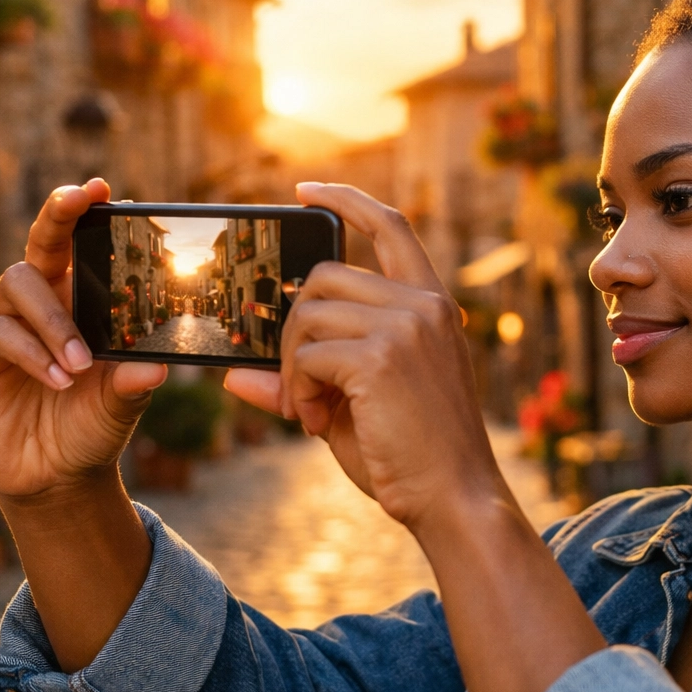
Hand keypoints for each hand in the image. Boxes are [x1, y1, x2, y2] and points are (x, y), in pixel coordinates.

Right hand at [0, 180, 166, 501]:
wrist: (57, 475)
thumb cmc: (93, 425)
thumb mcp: (123, 402)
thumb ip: (136, 381)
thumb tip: (156, 365)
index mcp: (78, 299)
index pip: (80, 247)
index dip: (87, 214)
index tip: (106, 190)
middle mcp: (38, 301)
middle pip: (41, 243)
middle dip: (57, 216)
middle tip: (77, 197)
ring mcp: (2, 321)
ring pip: (19, 285)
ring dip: (54, 321)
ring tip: (80, 364)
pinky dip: (32, 354)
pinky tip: (58, 380)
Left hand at [224, 183, 512, 530]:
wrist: (456, 500)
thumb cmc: (412, 456)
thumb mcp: (356, 406)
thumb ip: (305, 378)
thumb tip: (235, 375)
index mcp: (433, 305)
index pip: (391, 226)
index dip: (346, 200)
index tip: (304, 191)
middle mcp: (425, 305)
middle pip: (325, 275)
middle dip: (294, 328)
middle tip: (301, 388)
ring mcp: (406, 326)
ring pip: (309, 314)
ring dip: (293, 366)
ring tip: (312, 412)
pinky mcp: (382, 356)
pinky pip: (308, 355)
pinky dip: (299, 390)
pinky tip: (318, 423)